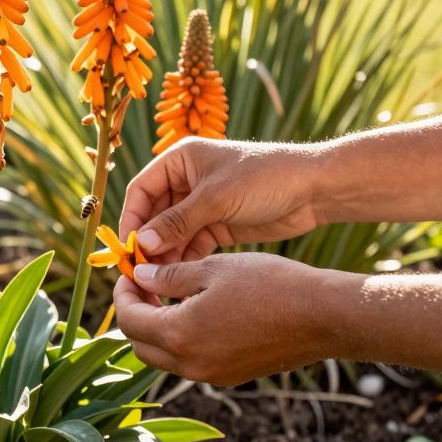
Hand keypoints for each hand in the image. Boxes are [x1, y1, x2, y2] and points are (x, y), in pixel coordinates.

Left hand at [114, 253, 339, 385]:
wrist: (322, 316)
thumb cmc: (268, 285)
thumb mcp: (212, 269)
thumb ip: (168, 275)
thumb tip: (138, 276)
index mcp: (180, 335)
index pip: (130, 321)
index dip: (123, 296)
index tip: (128, 274)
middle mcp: (191, 364)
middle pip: (141, 345)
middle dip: (135, 314)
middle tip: (143, 285)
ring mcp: (212, 375)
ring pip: (165, 357)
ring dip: (157, 329)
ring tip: (168, 295)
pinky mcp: (230, 376)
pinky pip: (190, 362)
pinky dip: (181, 340)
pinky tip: (196, 311)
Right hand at [119, 138, 324, 262]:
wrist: (314, 189)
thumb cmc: (263, 178)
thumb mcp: (216, 199)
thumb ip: (177, 222)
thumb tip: (142, 244)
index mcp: (180, 161)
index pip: (141, 190)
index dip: (131, 218)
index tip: (127, 248)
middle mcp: (187, 181)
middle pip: (154, 215)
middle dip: (148, 242)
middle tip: (140, 271)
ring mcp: (203, 205)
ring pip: (172, 233)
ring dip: (165, 254)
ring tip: (159, 280)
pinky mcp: (218, 225)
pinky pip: (192, 244)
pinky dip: (185, 259)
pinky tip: (180, 277)